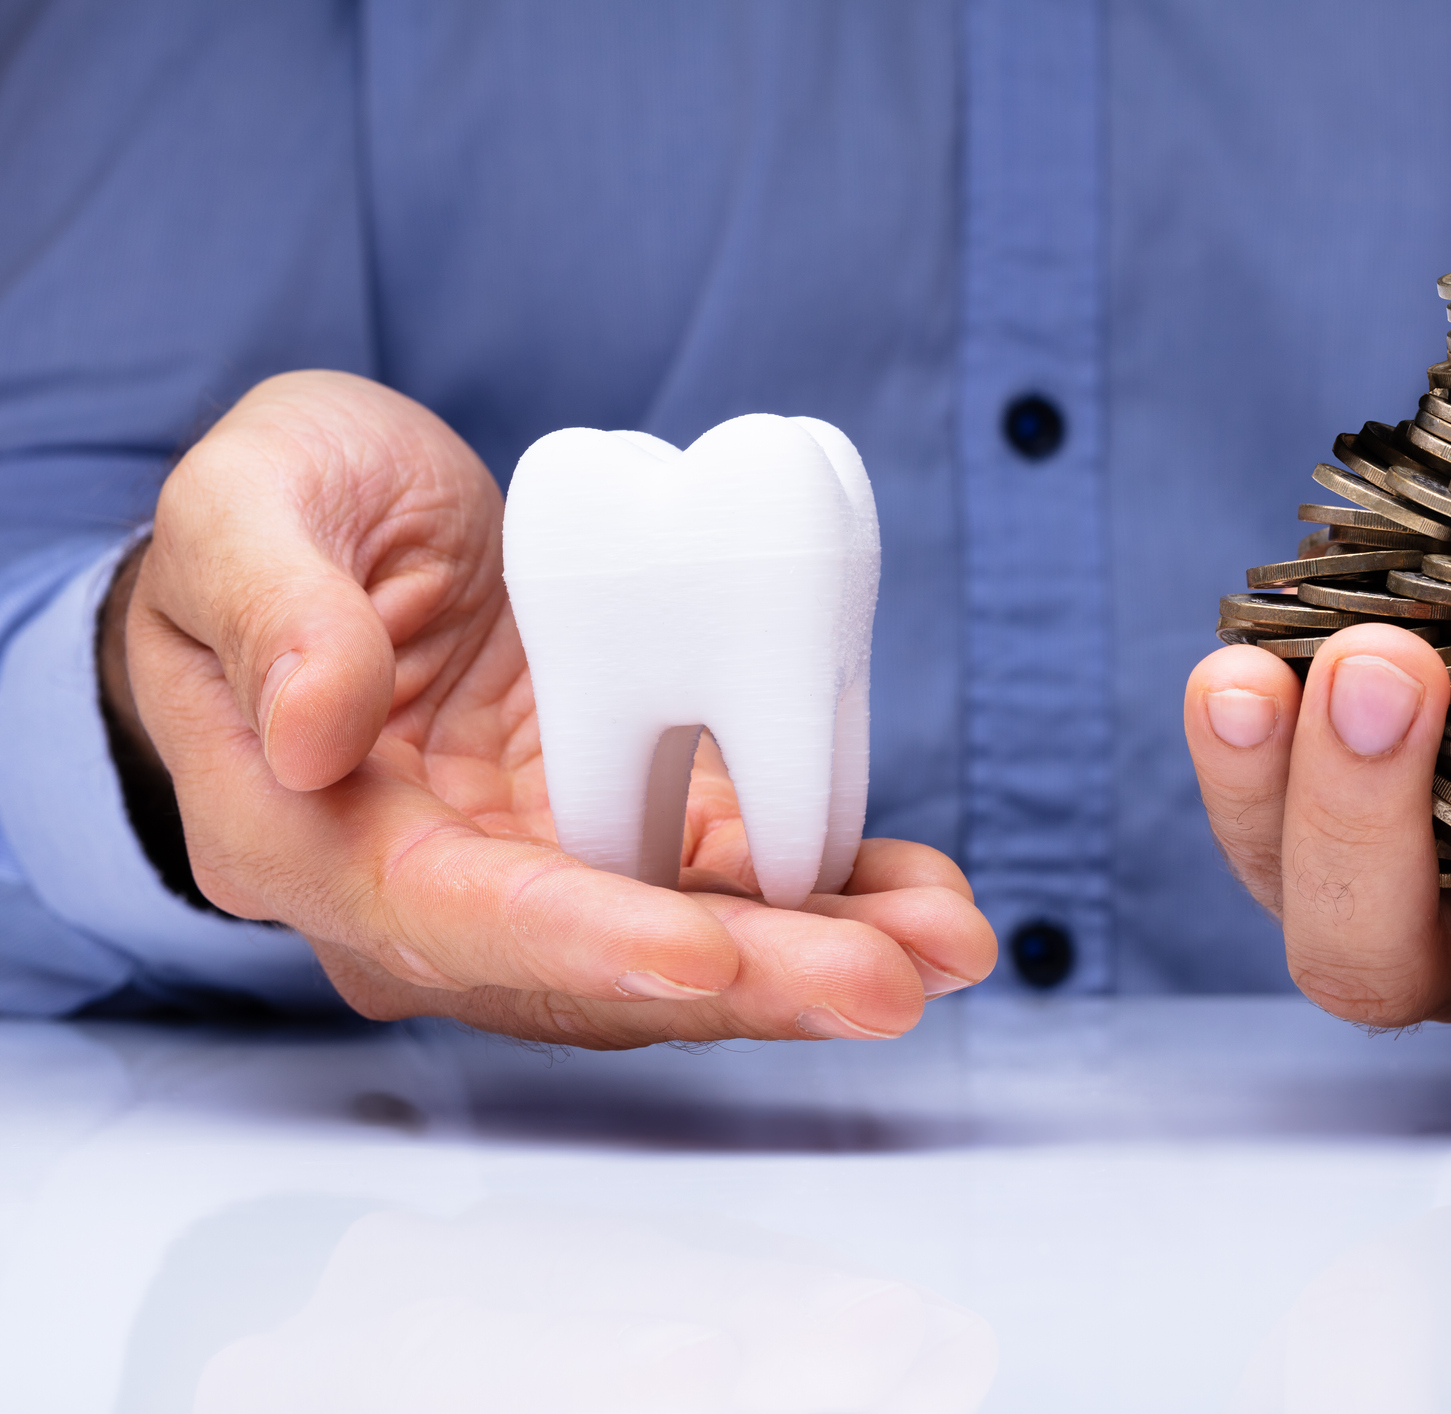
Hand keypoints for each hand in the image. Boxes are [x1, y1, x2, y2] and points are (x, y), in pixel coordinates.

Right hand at [109, 371, 992, 1046]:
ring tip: (945, 940)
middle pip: (595, 968)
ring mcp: (534, 865)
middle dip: (751, 981)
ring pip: (683, 944)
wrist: (333, 533)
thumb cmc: (270, 519)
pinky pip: (727, 881)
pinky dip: (826, 892)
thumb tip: (316, 730)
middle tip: (890, 978)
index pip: (445, 915)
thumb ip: (273, 609)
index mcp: (306, 832)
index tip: (704, 953)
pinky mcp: (617, 826)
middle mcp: (426, 886)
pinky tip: (917, 896)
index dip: (579, 940)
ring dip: (818, 952)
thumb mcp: (241, 507)